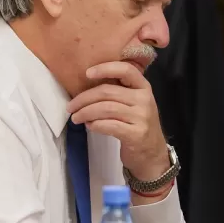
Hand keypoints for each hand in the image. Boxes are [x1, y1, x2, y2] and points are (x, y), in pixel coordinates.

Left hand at [66, 61, 170, 184]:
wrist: (152, 153)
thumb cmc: (137, 125)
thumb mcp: (134, 104)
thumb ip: (118, 93)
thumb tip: (85, 90)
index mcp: (143, 87)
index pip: (126, 69)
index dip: (105, 68)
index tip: (87, 73)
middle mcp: (144, 99)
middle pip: (107, 92)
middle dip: (84, 98)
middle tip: (71, 107)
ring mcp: (141, 117)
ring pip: (105, 108)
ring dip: (85, 113)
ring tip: (76, 118)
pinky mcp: (136, 134)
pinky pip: (109, 125)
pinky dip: (95, 125)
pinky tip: (89, 126)